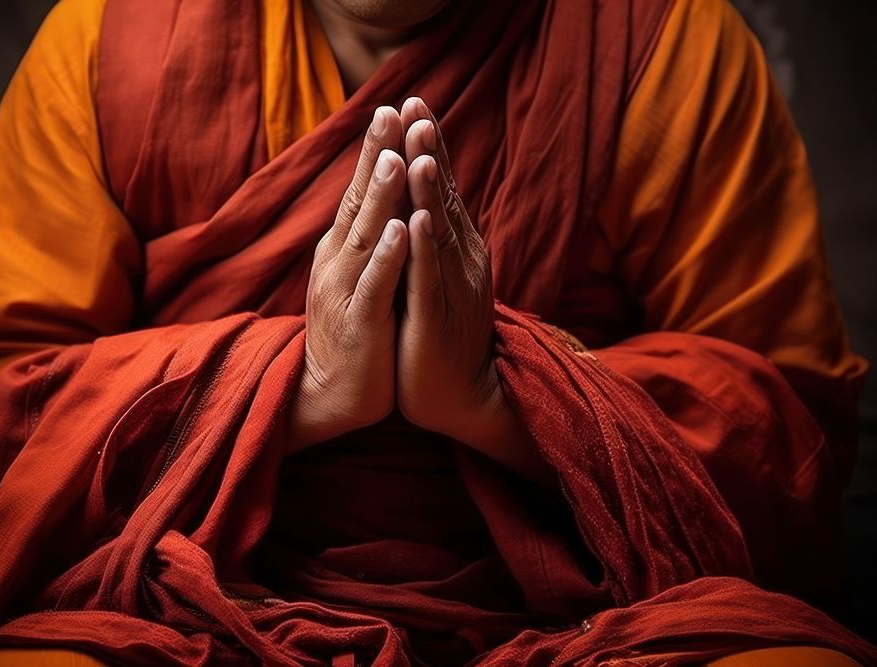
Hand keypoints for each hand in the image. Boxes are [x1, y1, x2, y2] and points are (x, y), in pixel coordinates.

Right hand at [287, 107, 408, 452]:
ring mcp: (345, 292)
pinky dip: (388, 257)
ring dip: (380, 198)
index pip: (358, 192)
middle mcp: (337, 263)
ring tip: (394, 158)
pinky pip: (375, 286)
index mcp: (341, 250)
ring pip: (365, 237)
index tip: (392, 108)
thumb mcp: (359, 276)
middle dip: (374, 157)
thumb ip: (368, 238)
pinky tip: (402, 230)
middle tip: (389, 111)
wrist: (329, 395)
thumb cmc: (355, 332)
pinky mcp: (359, 324)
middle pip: (356, 202)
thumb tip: (386, 196)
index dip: (374, 152)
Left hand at [396, 97, 553, 485]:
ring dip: (430, 190)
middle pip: (443, 197)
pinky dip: (424, 248)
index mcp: (455, 248)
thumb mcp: (440, 275)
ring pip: (439, 231)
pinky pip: (429, 279)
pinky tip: (418, 220)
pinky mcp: (436, 320)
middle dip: (429, 151)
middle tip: (417, 105)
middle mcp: (459, 260)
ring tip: (420, 150)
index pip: (441, 188)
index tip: (414, 102)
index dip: (429, 146)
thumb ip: (435, 237)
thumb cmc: (443, 334)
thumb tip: (424, 194)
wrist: (462, 397)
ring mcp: (450, 289)